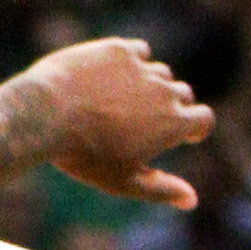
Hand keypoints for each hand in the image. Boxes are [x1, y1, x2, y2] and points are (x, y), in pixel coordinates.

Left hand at [15, 39, 212, 208]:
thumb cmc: (83, 155)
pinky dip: (133, 62)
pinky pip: (138, 51)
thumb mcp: (122, 181)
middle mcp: (164, 91)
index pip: (205, 118)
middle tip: (144, 120)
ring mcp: (141, 67)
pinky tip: (113, 76)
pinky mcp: (117, 49)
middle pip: (182, 94)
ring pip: (160, 72)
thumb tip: (192, 200)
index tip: (182, 134)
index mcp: (173, 123)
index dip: (195, 127)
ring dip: (151, 83)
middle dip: (171, 106)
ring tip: (122, 100)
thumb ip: (161, 189)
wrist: (45, 114)